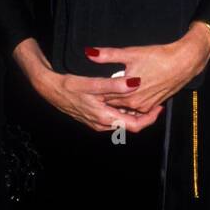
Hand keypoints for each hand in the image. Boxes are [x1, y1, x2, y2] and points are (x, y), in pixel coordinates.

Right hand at [12, 37, 162, 133]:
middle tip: (155, 100)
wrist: (49, 89)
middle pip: (131, 124)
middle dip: (144, 114)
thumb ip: (115, 85)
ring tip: (144, 97)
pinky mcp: (94, 117)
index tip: (159, 106)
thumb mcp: (92, 84)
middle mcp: (102, 124)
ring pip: (122, 120)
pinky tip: (126, 97)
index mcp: (105, 118)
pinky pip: (114, 117)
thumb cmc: (69, 86)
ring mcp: (98, 122)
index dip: (150, 118)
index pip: (135, 126)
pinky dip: (123, 109)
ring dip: (134, 111)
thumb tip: (135, 83)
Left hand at [86, 23, 209, 113]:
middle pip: (114, 104)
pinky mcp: (154, 105)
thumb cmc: (158, 57)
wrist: (183, 63)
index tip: (85, 91)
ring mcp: (145, 106)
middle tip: (93, 95)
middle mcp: (135, 104)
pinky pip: (137, 108)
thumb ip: (108, 55)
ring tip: (109, 96)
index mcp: (126, 94)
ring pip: (126, 108)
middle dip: (105, 99)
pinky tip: (127, 95)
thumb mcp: (130, 54)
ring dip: (119, 103)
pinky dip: (131, 103)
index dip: (95, 94)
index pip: (104, 97)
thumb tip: (89, 53)